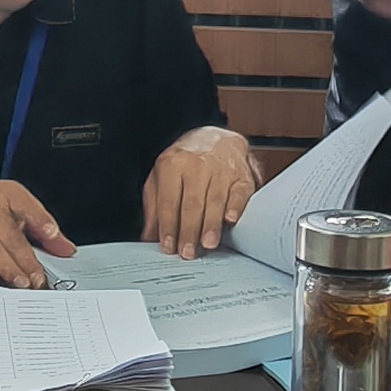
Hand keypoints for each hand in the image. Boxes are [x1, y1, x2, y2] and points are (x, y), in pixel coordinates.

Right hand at [0, 179, 76, 288]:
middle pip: (12, 238)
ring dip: (9, 269)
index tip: (52, 236)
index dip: (41, 222)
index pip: (26, 207)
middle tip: (40, 279)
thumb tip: (66, 249)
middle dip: (27, 261)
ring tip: (22, 284)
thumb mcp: (8, 203)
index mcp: (5, 196)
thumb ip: (38, 226)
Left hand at [138, 124, 258, 255]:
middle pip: (192, 203)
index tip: (168, 247)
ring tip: (208, 244)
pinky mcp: (242, 175)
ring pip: (215, 200)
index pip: (169, 202)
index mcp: (172, 165)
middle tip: (187, 252)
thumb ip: (154, 206)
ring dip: (211, 224)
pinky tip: (230, 220)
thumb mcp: (162, 176)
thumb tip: (149, 237)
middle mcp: (197, 165)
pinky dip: (235, 206)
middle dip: (189, 230)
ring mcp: (221, 169)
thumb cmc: (186, 162)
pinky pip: (239, 193)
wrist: (217, 138)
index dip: (168, 226)